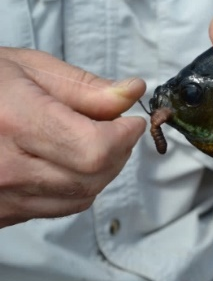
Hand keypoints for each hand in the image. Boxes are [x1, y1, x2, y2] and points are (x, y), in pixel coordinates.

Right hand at [0, 47, 145, 226]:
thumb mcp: (29, 68)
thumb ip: (85, 87)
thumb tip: (132, 93)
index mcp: (13, 121)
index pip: (94, 149)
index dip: (124, 136)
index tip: (131, 121)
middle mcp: (5, 166)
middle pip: (93, 176)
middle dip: (119, 151)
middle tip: (116, 128)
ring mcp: (0, 195)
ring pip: (81, 196)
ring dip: (102, 170)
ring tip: (91, 141)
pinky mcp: (0, 211)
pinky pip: (59, 208)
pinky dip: (78, 186)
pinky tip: (68, 161)